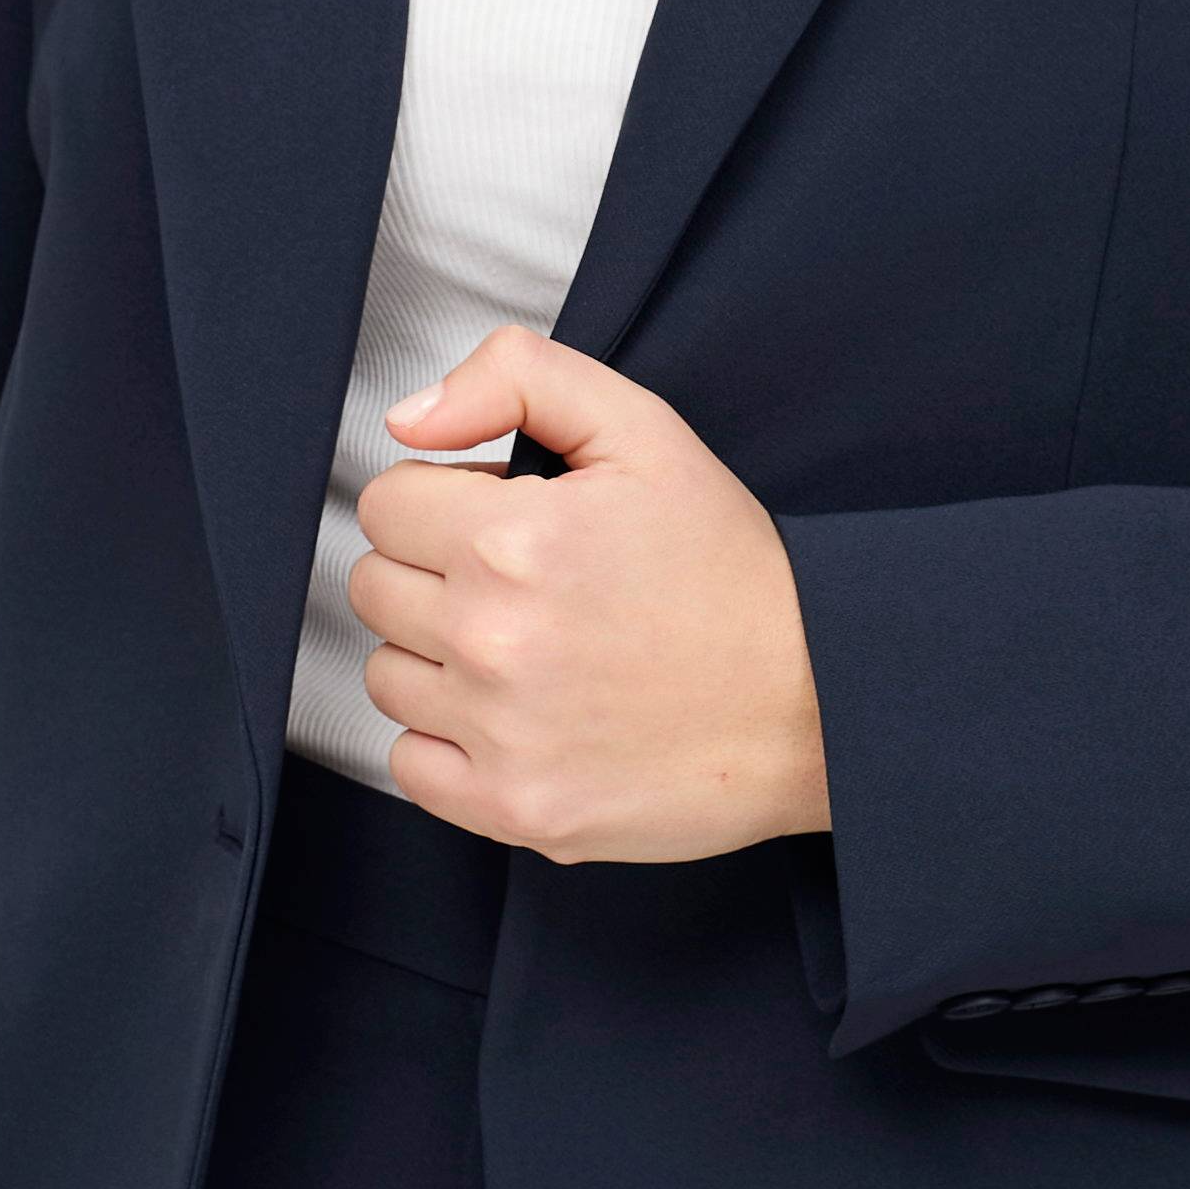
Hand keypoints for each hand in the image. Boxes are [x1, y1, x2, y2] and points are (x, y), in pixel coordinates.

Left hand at [348, 327, 830, 858]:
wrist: (816, 698)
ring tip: (527, 646)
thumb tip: (412, 418)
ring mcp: (499, 735)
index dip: (448, 498)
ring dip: (437, 655)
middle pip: (374, 586)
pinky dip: (447, 741)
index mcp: (512, 540)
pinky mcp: (513, 810)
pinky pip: (408, 763)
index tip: (504, 516)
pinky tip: (515, 713)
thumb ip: (517, 378)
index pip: (386, 503)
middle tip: (522, 579)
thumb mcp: (643, 430)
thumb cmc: (732, 570)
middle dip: (435, 570)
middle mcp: (492, 640)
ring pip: (386, 673)